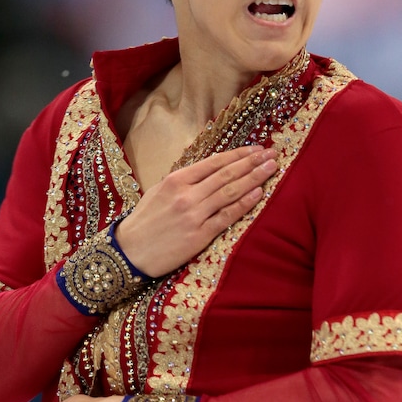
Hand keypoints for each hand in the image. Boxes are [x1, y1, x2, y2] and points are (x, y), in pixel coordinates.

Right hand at [117, 145, 276, 276]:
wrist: (129, 252)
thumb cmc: (144, 222)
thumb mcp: (158, 192)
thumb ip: (183, 181)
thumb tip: (207, 171)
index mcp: (176, 180)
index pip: (214, 162)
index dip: (238, 154)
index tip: (256, 149)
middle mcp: (187, 194)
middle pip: (226, 174)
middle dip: (252, 162)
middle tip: (272, 153)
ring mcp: (194, 214)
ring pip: (230, 192)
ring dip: (254, 178)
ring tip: (272, 168)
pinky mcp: (200, 235)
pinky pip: (226, 216)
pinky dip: (244, 204)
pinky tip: (258, 193)